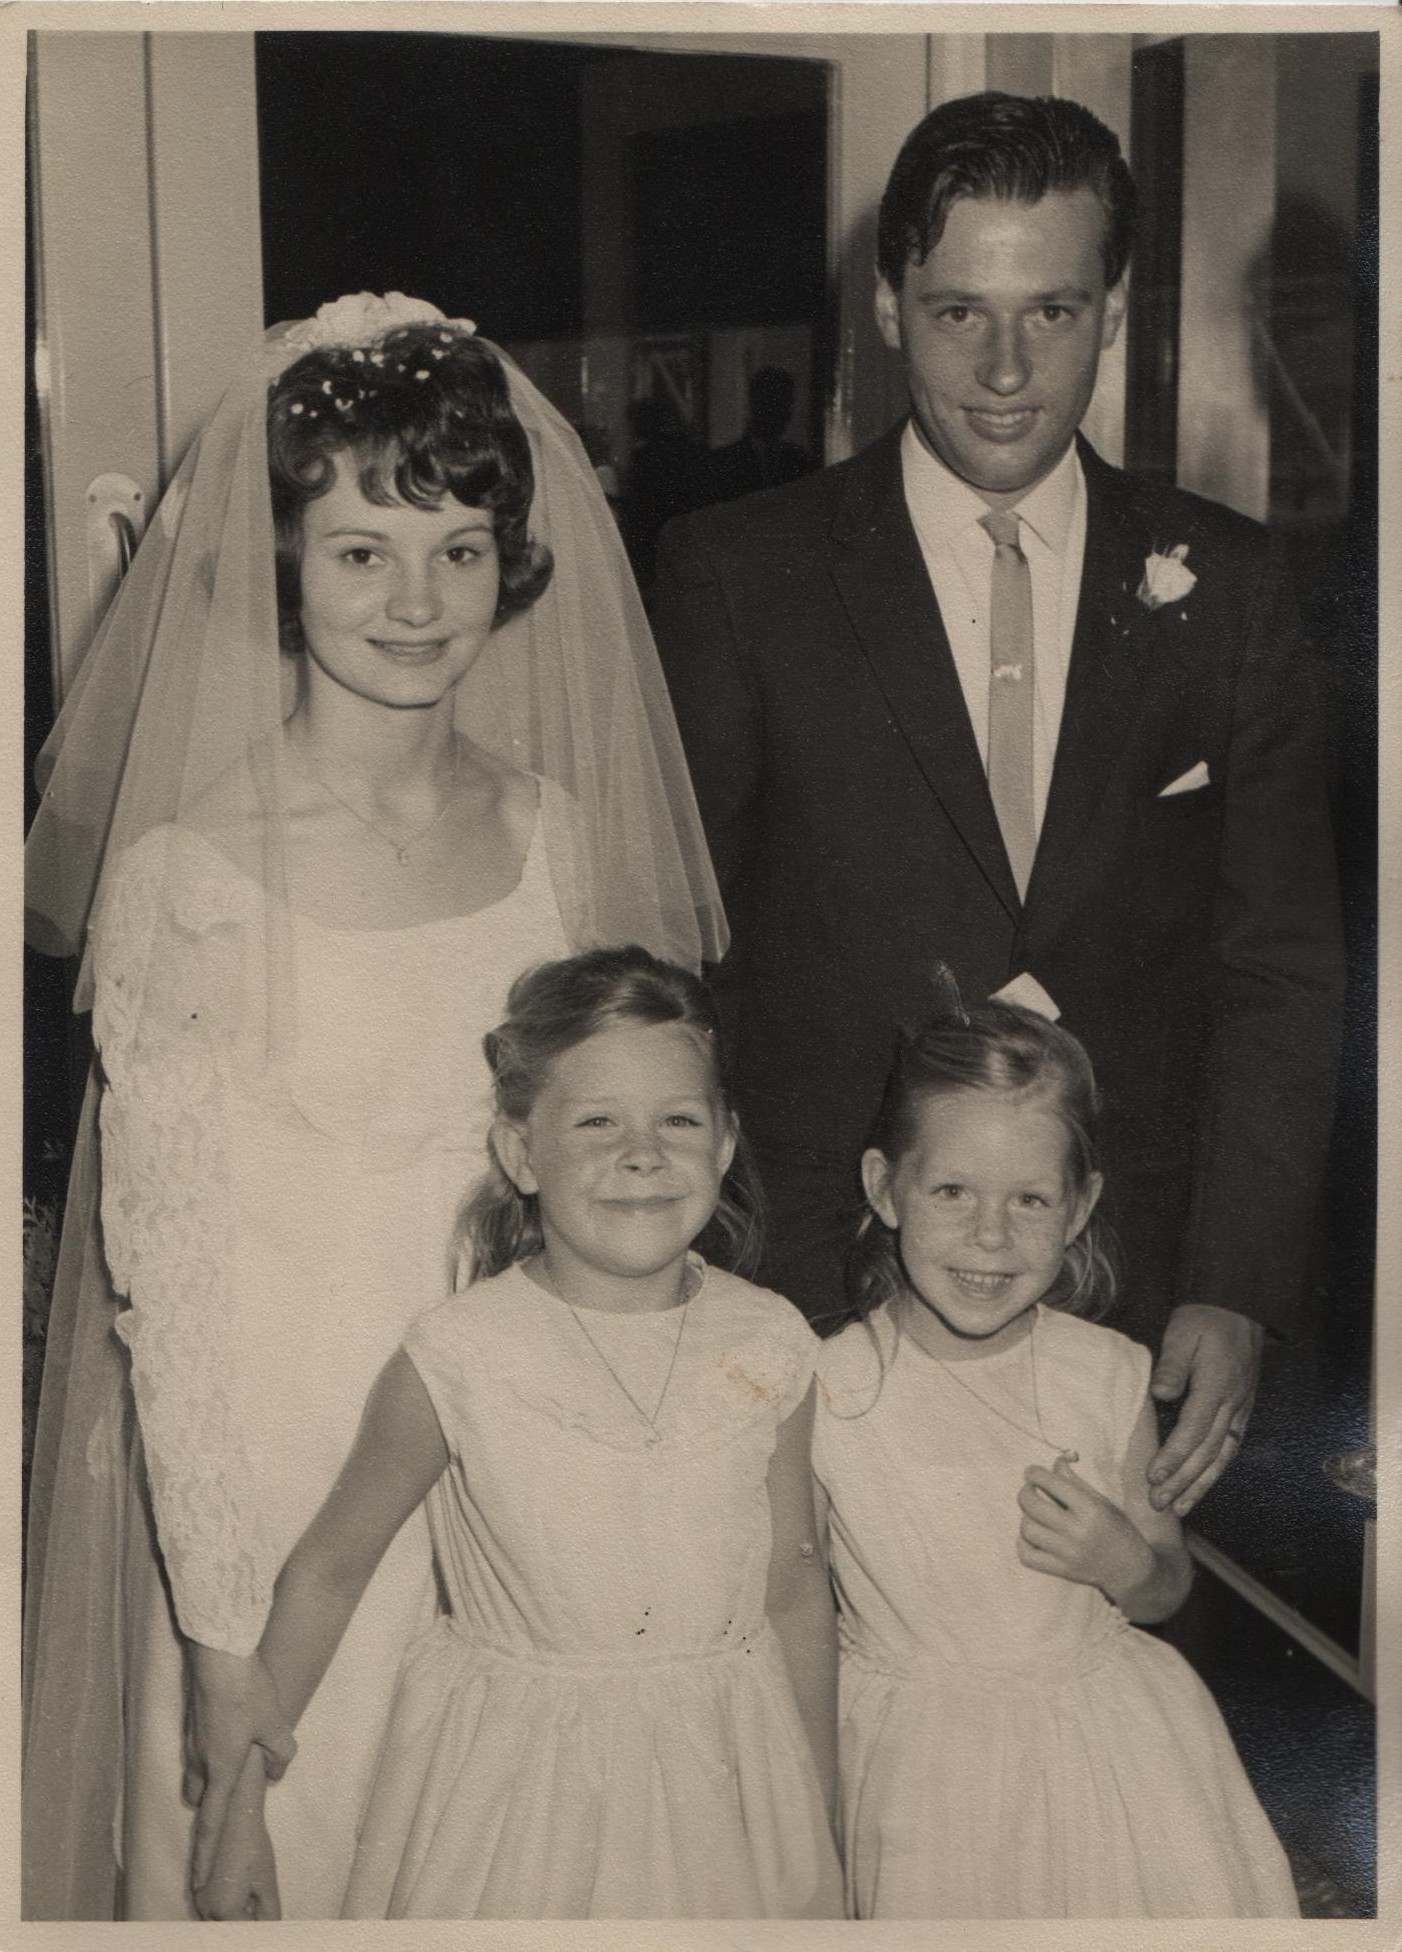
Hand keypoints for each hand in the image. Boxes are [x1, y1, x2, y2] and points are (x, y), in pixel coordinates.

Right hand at [185, 1643, 295, 1890]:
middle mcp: (199, 1760)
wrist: (219, 1654)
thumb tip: (274, 1771)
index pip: (211, 1824)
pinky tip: (234, 1722)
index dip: (206, 1855)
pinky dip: (212, 1746)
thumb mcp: (276, 1727)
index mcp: (220, 1770)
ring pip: (197, 1770)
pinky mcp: (192, 1720)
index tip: (199, 1881)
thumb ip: (279, 1756)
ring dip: (211, 1773)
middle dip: (210, 1805)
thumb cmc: (248, 1692)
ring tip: (239, 1753)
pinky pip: (199, 1746)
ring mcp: (192, 1739)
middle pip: (199, 1797)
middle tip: (229, 1798)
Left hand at [1017, 1455, 1152, 1603]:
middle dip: (1025, 1492)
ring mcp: (1068, 1553)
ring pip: (1027, 1529)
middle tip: (1029, 1490)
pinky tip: (1033, 1536)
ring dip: (1026, 1517)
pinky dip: (1024, 1543)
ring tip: (1035, 1514)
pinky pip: (1027, 1556)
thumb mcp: (1103, 1502)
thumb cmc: (1118, 1530)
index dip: (1035, 1474)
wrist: (1130, 1570)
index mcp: (1090, 1509)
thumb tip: (1056, 1462)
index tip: (1032, 1472)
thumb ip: (1076, 1482)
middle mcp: (1077, 1531)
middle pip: (1033, 1505)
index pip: (1053, 1483)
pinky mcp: (1061, 1570)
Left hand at [1148, 1304, 1263, 1514]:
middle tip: (1158, 1504)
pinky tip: (1202, 1484)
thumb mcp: (1182, 1333)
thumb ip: (1172, 1366)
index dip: (1173, 1457)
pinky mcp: (1243, 1409)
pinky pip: (1230, 1447)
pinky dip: (1216, 1470)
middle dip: (1182, 1481)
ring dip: (1200, 1484)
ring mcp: (1241, 1408)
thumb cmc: (1205, 1319)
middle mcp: (1232, 1403)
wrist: (1239, 1306)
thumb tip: (1159, 1395)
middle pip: (1207, 1452)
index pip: (1193, 1431)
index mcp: (1217, 1386)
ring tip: (1180, 1508)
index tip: (1153, 1476)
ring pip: (1222, 1456)